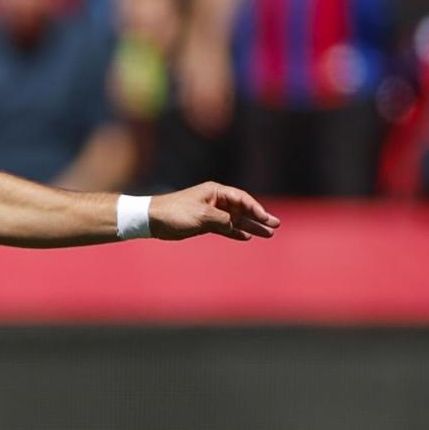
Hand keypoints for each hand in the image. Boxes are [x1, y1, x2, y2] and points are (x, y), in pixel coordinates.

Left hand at [148, 182, 279, 240]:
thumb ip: (221, 220)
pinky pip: (225, 228)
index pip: (241, 198)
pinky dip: (235, 232)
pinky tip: (247, 237)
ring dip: (251, 226)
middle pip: (242, 208)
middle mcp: (215, 200)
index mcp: (215, 191)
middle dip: (259, 217)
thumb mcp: (201, 215)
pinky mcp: (204, 224)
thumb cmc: (175, 212)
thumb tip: (234, 225)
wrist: (153, 220)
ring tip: (268, 234)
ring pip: (236, 219)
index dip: (255, 208)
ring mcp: (211, 212)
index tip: (265, 218)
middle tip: (275, 225)